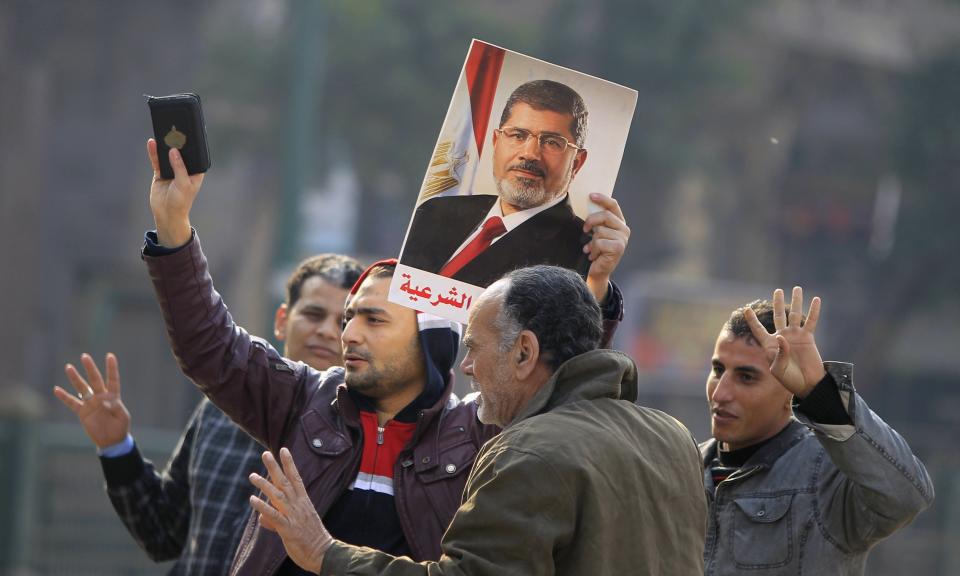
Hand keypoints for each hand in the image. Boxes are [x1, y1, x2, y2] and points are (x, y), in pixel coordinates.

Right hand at [54, 353, 130, 448]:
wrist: (111, 441)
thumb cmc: (120, 428)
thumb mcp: (122, 417)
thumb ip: (115, 407)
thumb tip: (104, 399)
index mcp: (113, 396)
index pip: (112, 379)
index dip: (111, 368)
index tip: (110, 355)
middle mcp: (101, 397)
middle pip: (95, 380)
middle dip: (90, 368)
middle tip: (85, 356)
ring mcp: (90, 404)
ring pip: (82, 388)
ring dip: (76, 378)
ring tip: (68, 367)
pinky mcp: (82, 412)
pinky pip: (72, 403)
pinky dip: (64, 397)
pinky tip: (57, 389)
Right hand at [147, 138, 203, 247]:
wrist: (167, 214)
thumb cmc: (181, 201)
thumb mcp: (183, 184)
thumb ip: (179, 167)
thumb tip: (174, 151)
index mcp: (196, 171)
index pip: (195, 154)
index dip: (192, 144)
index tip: (189, 132)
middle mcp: (184, 168)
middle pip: (180, 152)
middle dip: (177, 142)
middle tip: (174, 127)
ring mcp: (172, 169)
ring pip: (168, 154)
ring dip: (165, 145)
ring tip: (162, 131)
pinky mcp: (160, 172)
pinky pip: (157, 160)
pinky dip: (154, 152)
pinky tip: (152, 142)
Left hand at [249, 448, 332, 573]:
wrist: (323, 553)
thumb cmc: (311, 538)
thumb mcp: (296, 524)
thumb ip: (277, 519)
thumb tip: (262, 518)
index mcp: (304, 502)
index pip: (296, 478)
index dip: (289, 464)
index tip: (283, 450)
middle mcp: (299, 505)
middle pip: (285, 482)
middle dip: (275, 467)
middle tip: (265, 454)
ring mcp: (294, 516)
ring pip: (278, 496)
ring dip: (264, 484)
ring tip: (252, 475)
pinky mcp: (288, 529)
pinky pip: (274, 516)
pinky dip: (263, 507)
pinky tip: (253, 499)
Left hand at [582, 193, 629, 303]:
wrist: (597, 270)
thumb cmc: (595, 250)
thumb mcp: (595, 233)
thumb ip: (596, 221)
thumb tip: (588, 204)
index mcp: (619, 222)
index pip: (613, 205)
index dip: (602, 199)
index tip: (590, 196)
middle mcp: (624, 229)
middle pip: (605, 215)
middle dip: (591, 221)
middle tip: (584, 229)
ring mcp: (623, 238)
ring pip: (600, 231)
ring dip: (592, 241)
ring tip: (592, 248)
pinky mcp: (619, 247)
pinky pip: (600, 242)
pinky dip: (593, 249)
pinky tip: (593, 255)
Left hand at [745, 287, 825, 398]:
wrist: (807, 384)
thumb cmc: (789, 379)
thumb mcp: (779, 369)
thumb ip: (779, 353)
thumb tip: (782, 336)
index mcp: (769, 344)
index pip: (758, 329)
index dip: (752, 320)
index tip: (746, 309)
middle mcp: (781, 337)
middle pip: (778, 316)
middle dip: (777, 303)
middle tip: (777, 291)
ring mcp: (795, 336)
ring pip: (794, 315)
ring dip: (796, 302)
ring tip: (797, 288)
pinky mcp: (807, 338)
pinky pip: (811, 321)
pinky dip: (813, 311)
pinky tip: (816, 300)